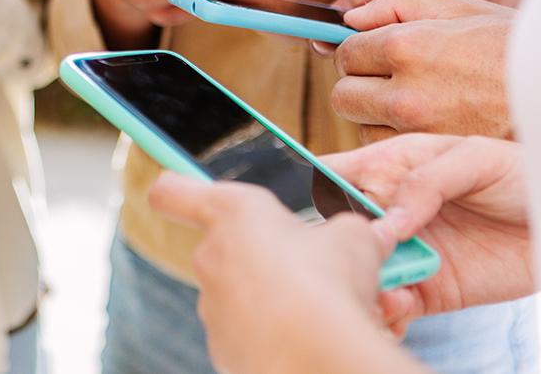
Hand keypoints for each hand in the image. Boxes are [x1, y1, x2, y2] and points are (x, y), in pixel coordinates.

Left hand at [148, 174, 424, 373]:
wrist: (320, 356)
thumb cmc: (331, 284)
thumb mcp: (355, 240)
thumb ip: (349, 232)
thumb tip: (369, 235)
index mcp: (233, 213)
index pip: (173, 191)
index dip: (175, 188)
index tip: (175, 186)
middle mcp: (211, 256)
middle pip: (228, 248)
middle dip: (266, 257)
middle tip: (311, 271)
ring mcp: (212, 305)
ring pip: (242, 294)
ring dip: (273, 297)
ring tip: (318, 309)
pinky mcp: (222, 347)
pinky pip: (247, 332)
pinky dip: (271, 334)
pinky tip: (305, 336)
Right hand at [326, 134, 531, 330]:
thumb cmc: (520, 174)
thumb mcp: (475, 158)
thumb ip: (426, 181)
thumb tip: (390, 217)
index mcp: (389, 167)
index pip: (332, 174)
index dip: (313, 188)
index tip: (321, 209)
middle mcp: (389, 212)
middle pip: (341, 230)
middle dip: (335, 247)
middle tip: (351, 258)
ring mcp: (407, 251)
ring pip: (363, 271)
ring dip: (361, 284)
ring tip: (378, 288)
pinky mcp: (429, 289)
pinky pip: (394, 305)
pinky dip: (387, 312)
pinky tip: (396, 307)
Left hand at [333, 0, 514, 141]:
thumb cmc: (509, 45)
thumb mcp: (459, 8)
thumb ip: (397, 2)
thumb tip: (350, 16)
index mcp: (406, 47)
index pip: (345, 53)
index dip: (359, 52)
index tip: (375, 54)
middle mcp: (405, 93)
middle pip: (343, 95)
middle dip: (359, 85)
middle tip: (387, 80)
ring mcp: (418, 131)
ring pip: (362, 127)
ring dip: (377, 116)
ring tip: (415, 102)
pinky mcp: (432, 157)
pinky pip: (389, 150)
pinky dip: (397, 139)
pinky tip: (426, 123)